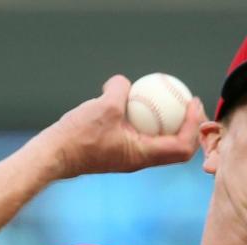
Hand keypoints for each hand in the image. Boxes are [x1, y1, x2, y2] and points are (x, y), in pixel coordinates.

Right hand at [36, 74, 206, 178]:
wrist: (53, 156)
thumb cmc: (77, 136)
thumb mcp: (104, 106)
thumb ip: (120, 90)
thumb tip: (127, 81)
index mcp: (143, 155)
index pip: (181, 147)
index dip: (193, 126)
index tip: (192, 103)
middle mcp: (140, 160)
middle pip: (177, 148)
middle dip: (189, 127)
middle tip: (189, 102)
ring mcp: (129, 157)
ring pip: (160, 143)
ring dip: (170, 124)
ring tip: (170, 100)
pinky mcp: (118, 151)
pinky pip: (142, 136)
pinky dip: (147, 121)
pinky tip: (139, 101)